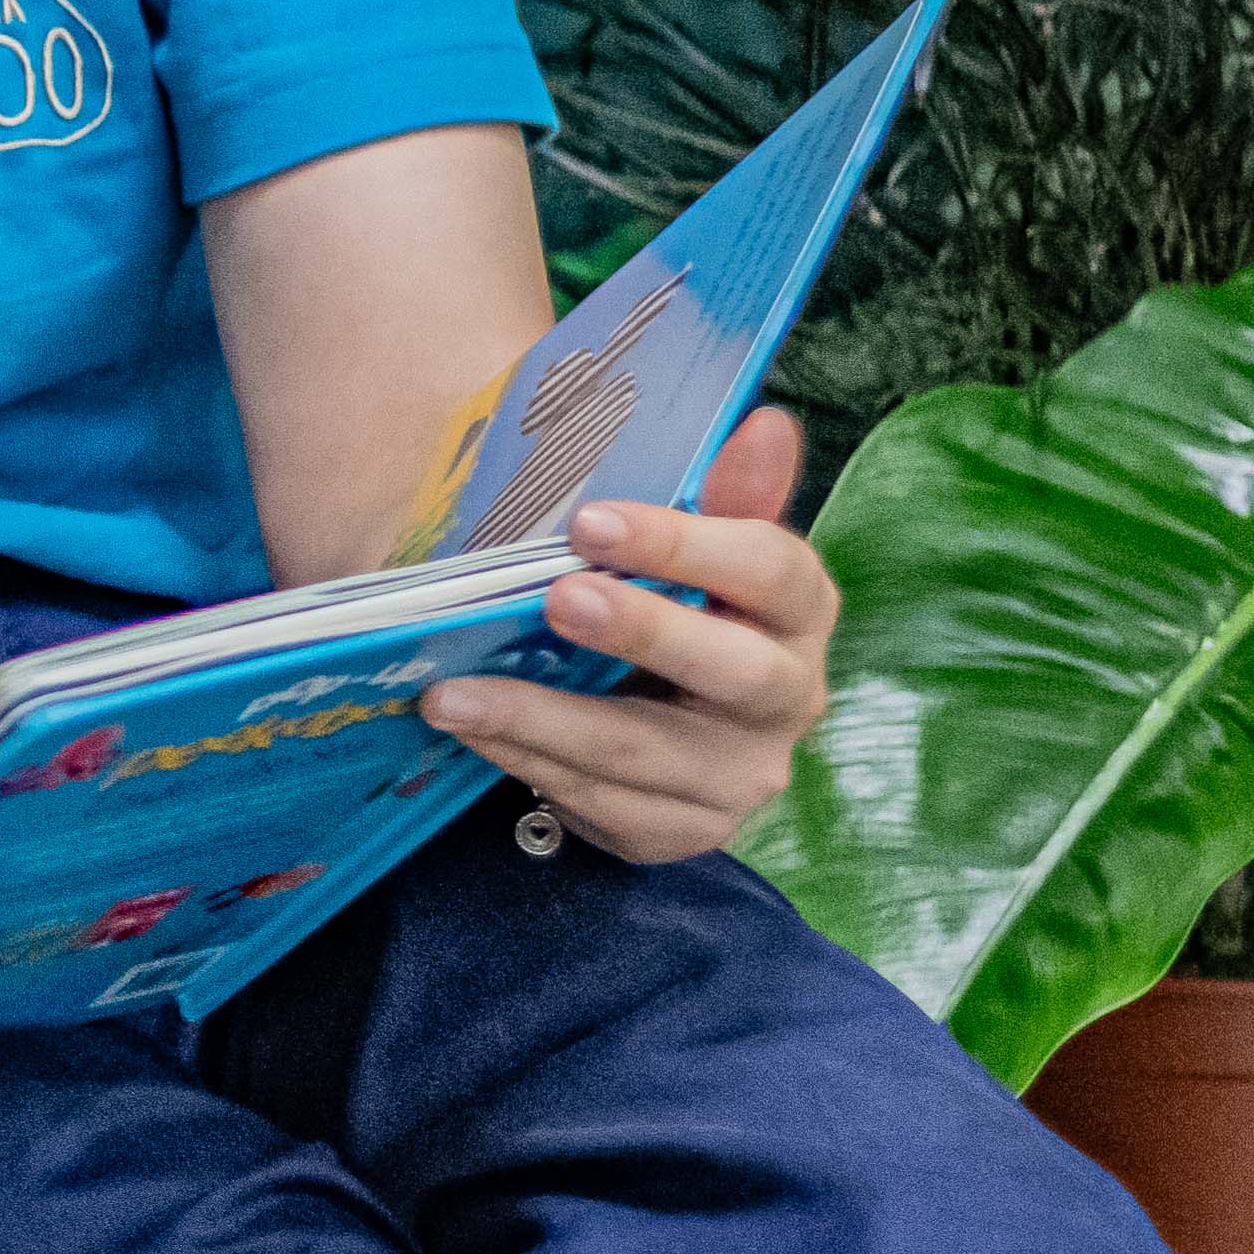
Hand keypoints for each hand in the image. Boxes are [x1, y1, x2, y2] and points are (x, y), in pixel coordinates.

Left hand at [424, 404, 836, 863]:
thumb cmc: (684, 612)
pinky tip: (474, 735)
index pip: (771, 571)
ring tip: (452, 694)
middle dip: (641, 632)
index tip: (591, 521)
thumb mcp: (700, 548)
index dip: (687, 545)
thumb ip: (725, 493)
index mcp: (801, 612)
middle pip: (732, 669)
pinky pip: (604, 802)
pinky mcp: (688, 829)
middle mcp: (790, 698)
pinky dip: (529, 765)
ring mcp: (742, 775)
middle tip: (554, 599)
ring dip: (540, 719)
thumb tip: (764, 423)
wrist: (681, 726)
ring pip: (642, 751)